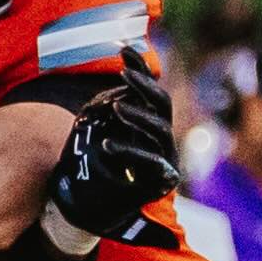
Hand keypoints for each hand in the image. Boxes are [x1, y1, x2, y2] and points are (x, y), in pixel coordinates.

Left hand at [45, 73, 182, 249]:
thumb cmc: (99, 166)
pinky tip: (108, 145)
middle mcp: (162, 137)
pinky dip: (129, 152)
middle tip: (123, 74)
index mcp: (150, 121)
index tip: (126, 51)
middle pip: (162, 104)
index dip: (141, 70)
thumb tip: (108, 77)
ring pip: (160, 130)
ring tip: (115, 107)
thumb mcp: (99, 129)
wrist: (96, 209)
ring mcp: (165, 158)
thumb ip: (107, 105)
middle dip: (144, 86)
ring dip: (138, 116)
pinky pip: (150, 162)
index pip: (151, 90)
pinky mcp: (161, 181)